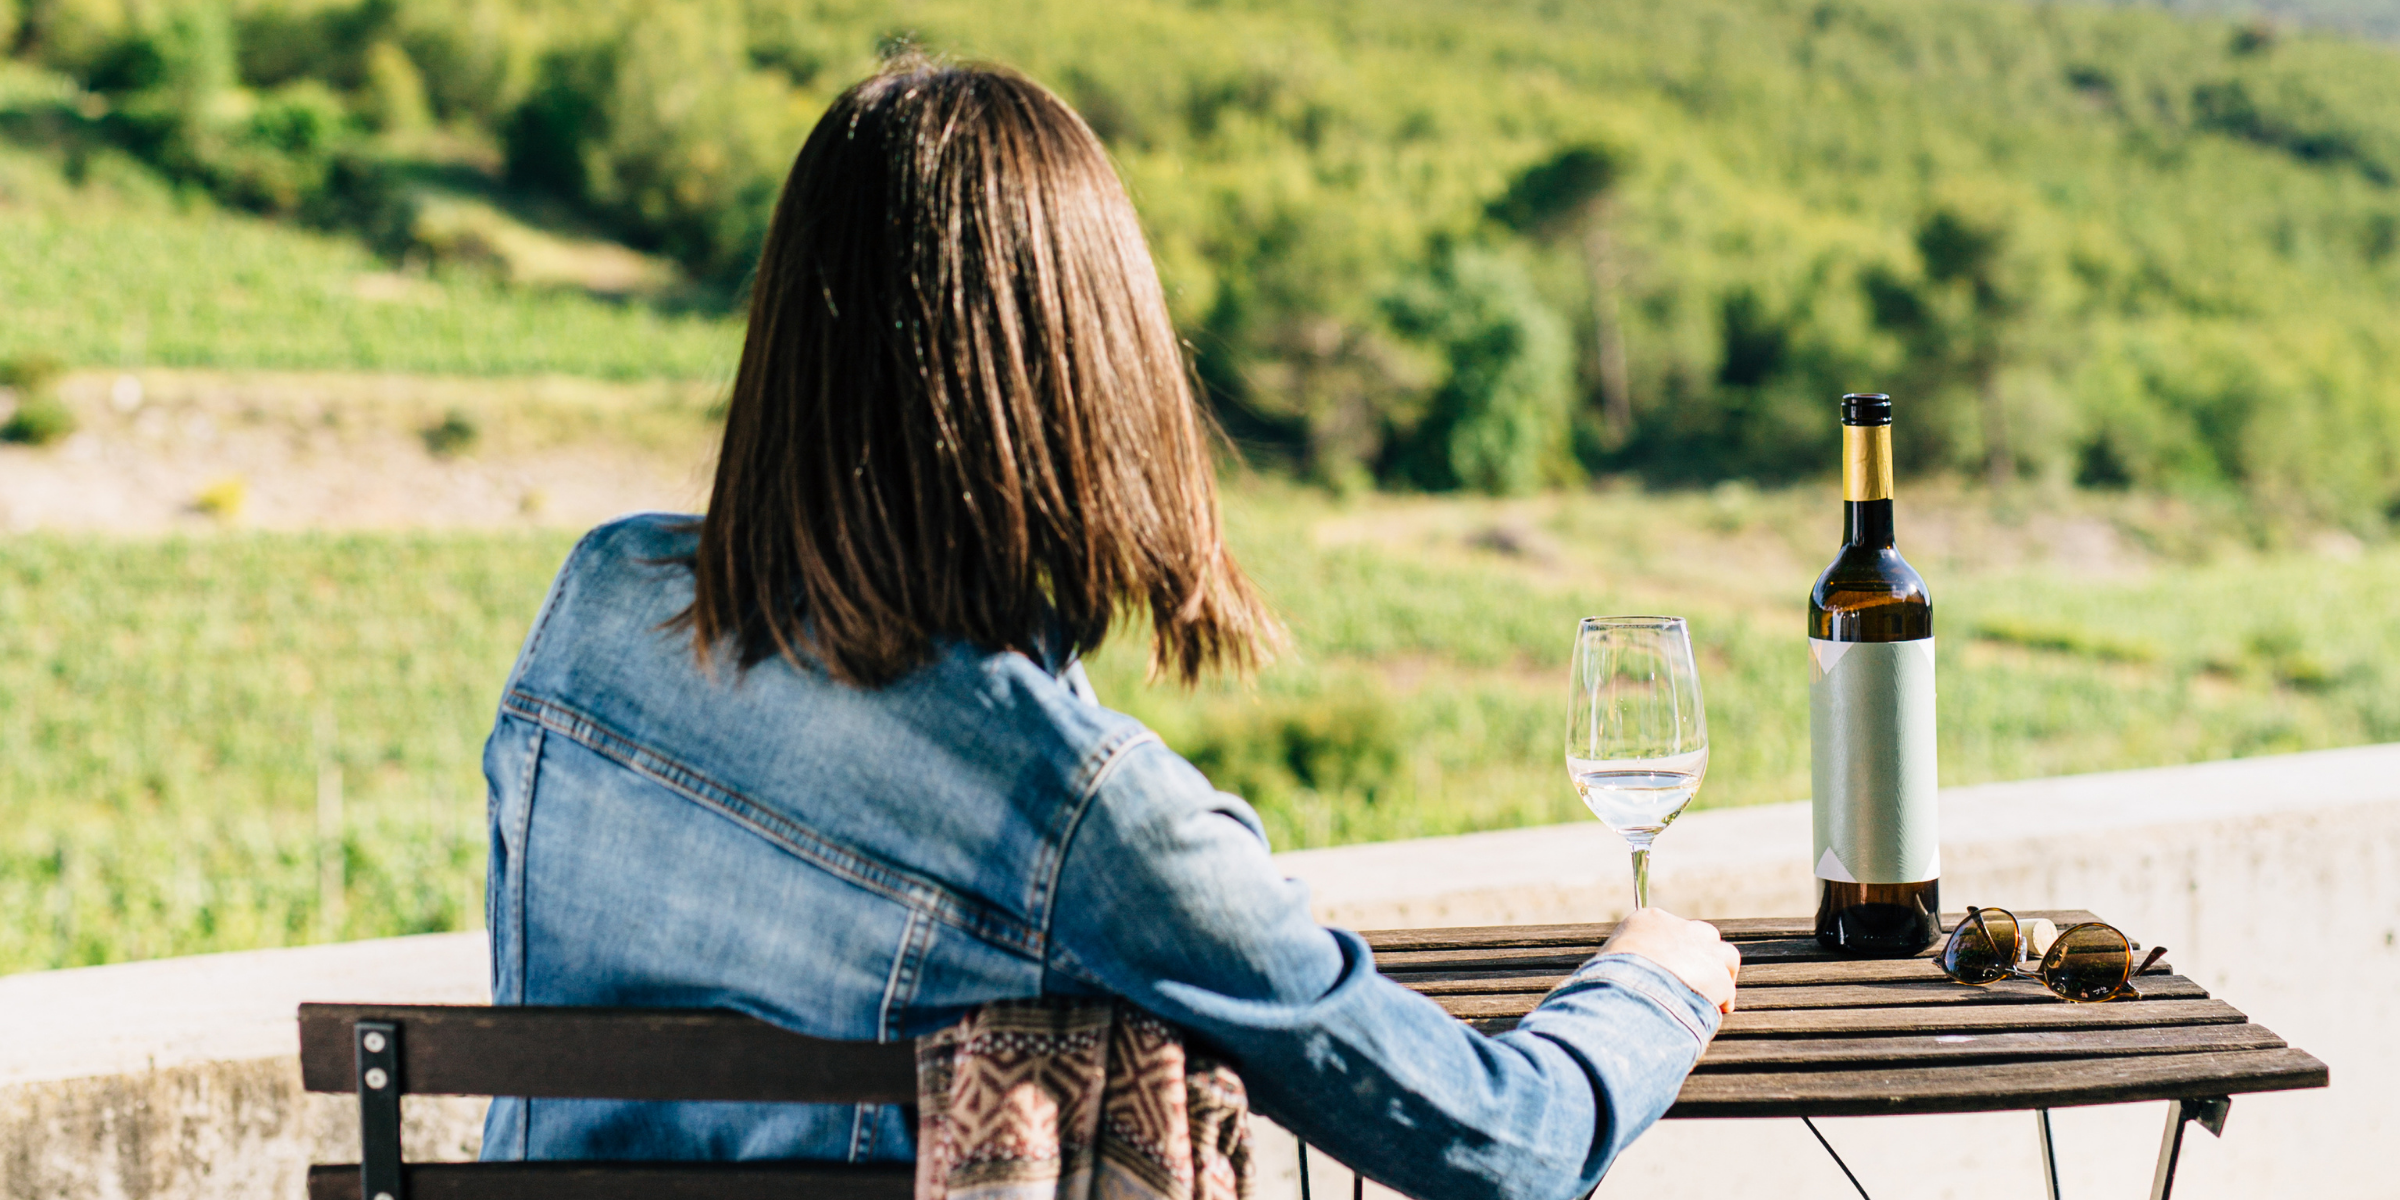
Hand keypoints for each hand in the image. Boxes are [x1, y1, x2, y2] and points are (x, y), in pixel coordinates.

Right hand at [1598, 908, 1740, 1013]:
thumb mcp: (1609, 961)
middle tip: (1694, 979)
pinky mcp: (1719, 975)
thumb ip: (1624, 963)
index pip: (1669, 928)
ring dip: (1721, 973)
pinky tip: (1716, 1010)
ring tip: (1713, 993)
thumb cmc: (1609, 980)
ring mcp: (1702, 949)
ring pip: (1725, 954)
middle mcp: (1679, 928)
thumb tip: (1621, 980)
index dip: (1672, 951)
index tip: (1669, 967)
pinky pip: (1728, 988)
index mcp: (1649, 920)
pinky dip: (1723, 999)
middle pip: (1701, 935)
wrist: (1629, 990)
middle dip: (1700, 955)